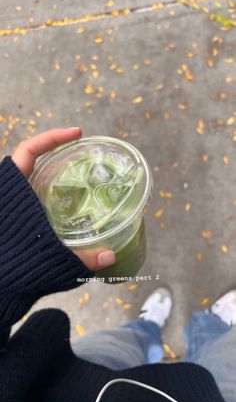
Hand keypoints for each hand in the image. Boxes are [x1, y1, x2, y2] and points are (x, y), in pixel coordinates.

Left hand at [12, 128, 115, 270]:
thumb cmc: (17, 269)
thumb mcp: (51, 259)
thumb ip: (82, 259)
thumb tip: (110, 256)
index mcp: (15, 194)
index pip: (28, 151)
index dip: (51, 137)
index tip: (77, 133)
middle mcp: (12, 195)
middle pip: (32, 160)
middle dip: (57, 150)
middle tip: (83, 151)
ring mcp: (16, 205)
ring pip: (34, 177)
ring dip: (54, 170)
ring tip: (79, 171)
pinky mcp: (19, 216)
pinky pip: (36, 194)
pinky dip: (52, 191)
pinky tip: (69, 199)